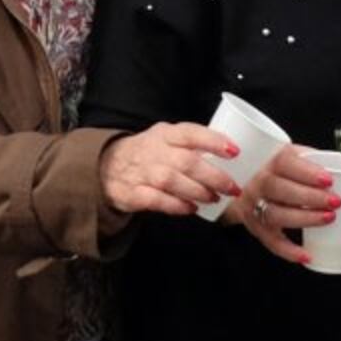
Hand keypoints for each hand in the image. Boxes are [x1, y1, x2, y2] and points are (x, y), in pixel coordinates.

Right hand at [99, 122, 240, 216]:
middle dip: (213, 176)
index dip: (213, 141)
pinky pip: (157, 200)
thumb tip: (230, 156)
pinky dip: (176, 205)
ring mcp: (142, 173)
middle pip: (186, 161)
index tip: (234, 151)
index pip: (190, 133)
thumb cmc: (147, 152)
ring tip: (214, 198)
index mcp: (165, 134)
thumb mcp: (165, 138)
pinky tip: (191, 208)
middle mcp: (153, 151)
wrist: (105, 166)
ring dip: (197, 191)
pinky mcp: (133, 194)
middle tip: (231, 186)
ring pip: (172, 181)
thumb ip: (191, 145)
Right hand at [227, 144, 337, 265]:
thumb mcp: (294, 158)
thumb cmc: (281, 172)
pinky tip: (307, 255)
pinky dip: (289, 251)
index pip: (284, 163)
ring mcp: (254, 206)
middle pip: (279, 189)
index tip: (329, 180)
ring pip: (275, 214)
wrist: (248, 186)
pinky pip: (271, 242)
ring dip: (304, 218)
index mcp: (270, 161)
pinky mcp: (257, 227)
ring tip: (328, 218)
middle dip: (310, 197)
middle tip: (335, 202)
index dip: (307, 172)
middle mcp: (259, 183)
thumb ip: (313, 162)